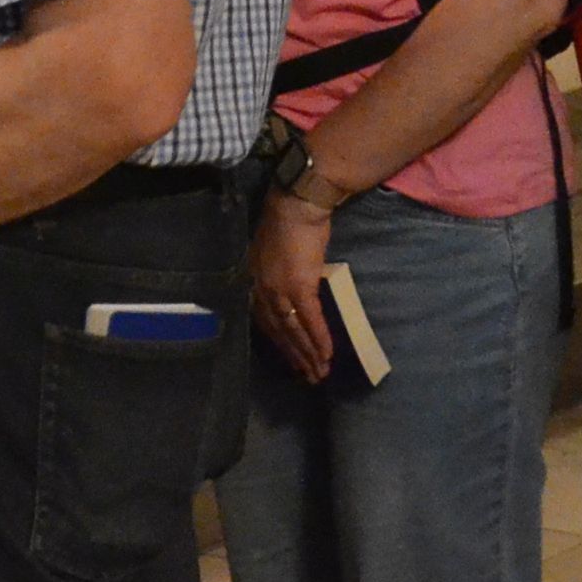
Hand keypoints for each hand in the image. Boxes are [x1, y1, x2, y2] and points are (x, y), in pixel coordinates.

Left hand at [250, 189, 336, 379]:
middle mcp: (261, 290)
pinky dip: (319, 338)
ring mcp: (280, 290)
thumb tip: (289, 288)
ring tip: (320, 372)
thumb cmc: (288, 222)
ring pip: (294, 330)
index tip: (291, 360)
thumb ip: (276, 273)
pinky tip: (327, 354)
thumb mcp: (273, 252)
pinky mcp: (300, 286)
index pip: (265, 321)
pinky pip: (310, 319)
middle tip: (308, 376)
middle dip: (294, 356)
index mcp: (253, 282)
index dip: (279, 343)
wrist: (296, 205)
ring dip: (308, 354)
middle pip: (278, 331)